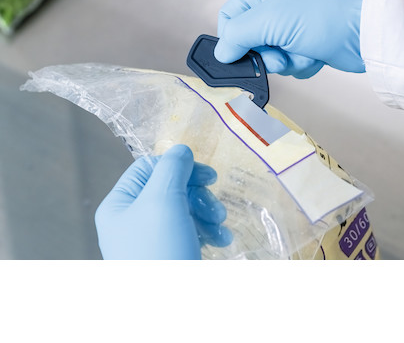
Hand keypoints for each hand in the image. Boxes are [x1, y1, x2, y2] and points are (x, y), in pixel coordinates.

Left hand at [95, 144, 231, 259]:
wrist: (169, 318)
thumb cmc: (160, 252)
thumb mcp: (163, 200)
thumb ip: (172, 167)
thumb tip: (181, 149)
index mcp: (119, 205)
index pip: (149, 167)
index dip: (179, 166)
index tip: (207, 176)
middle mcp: (131, 221)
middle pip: (169, 188)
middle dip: (198, 194)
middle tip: (215, 206)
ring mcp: (150, 241)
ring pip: (183, 209)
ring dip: (207, 212)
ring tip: (220, 226)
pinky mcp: (169, 256)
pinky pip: (189, 231)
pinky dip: (207, 231)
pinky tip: (220, 240)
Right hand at [214, 0, 367, 77]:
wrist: (367, 32)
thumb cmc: (322, 15)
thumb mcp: (271, 20)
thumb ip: (238, 35)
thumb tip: (222, 53)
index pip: (232, 14)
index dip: (232, 37)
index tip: (239, 54)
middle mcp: (280, 5)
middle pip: (251, 39)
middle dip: (265, 54)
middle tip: (279, 56)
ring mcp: (295, 26)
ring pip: (271, 56)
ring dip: (286, 61)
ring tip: (303, 53)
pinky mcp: (309, 45)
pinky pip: (291, 63)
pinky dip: (301, 65)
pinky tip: (315, 57)